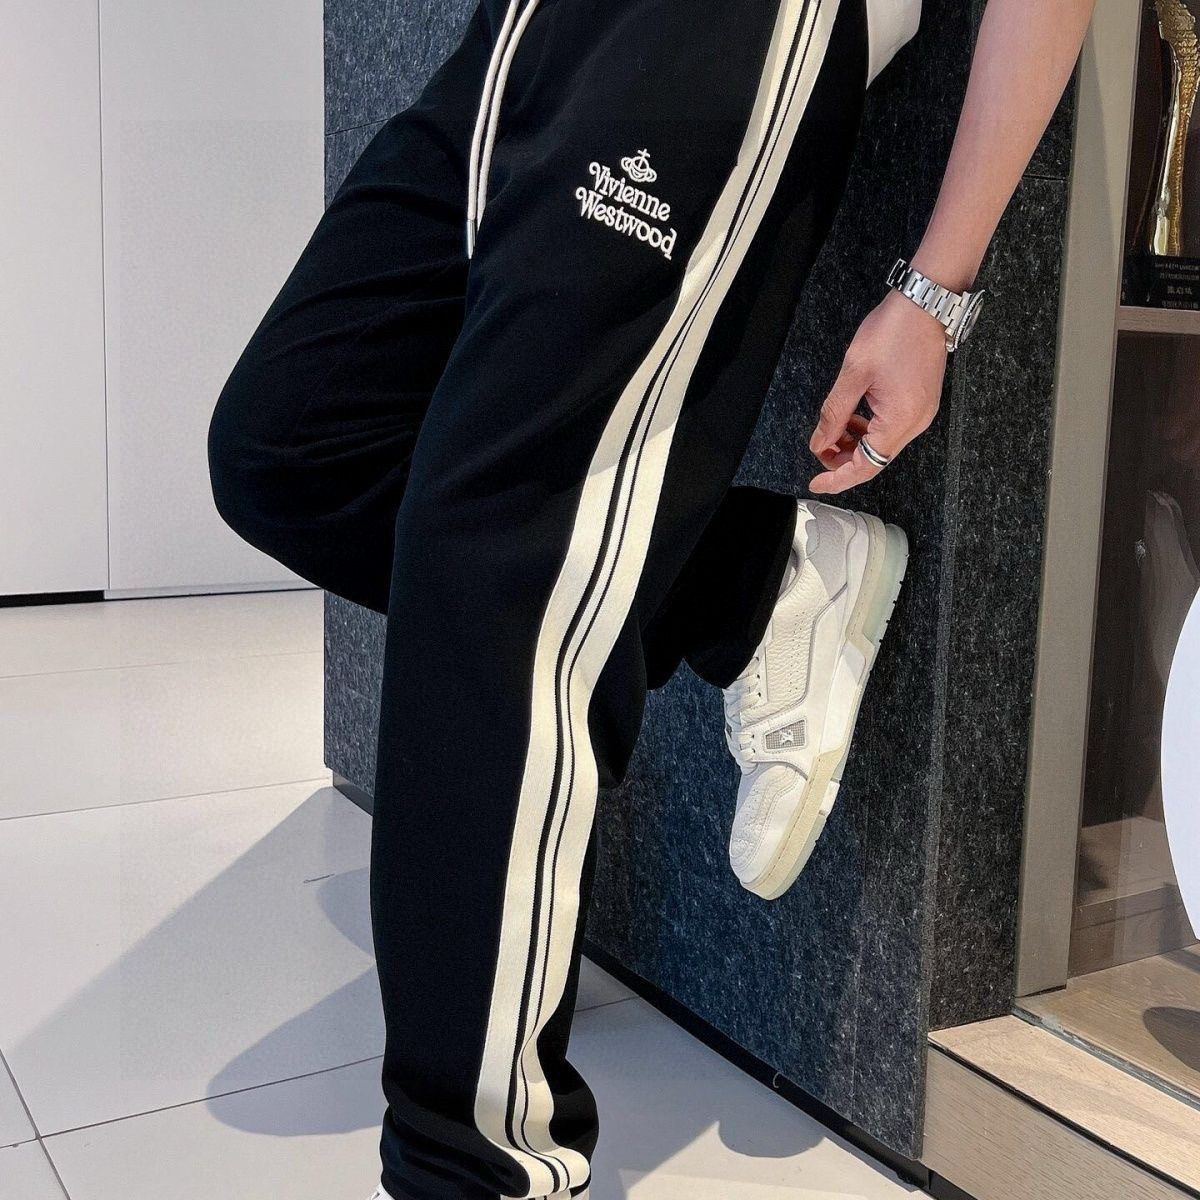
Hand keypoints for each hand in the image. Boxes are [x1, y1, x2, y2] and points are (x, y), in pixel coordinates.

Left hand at [808, 289, 947, 493]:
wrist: (926, 303)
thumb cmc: (895, 330)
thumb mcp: (854, 373)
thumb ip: (834, 413)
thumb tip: (820, 441)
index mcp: (901, 420)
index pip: (866, 466)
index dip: (838, 478)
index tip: (816, 482)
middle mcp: (915, 423)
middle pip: (874, 460)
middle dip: (844, 459)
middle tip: (820, 446)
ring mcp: (921, 413)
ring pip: (881, 445)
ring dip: (855, 443)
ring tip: (834, 427)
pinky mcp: (920, 403)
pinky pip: (890, 428)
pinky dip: (868, 429)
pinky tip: (853, 415)